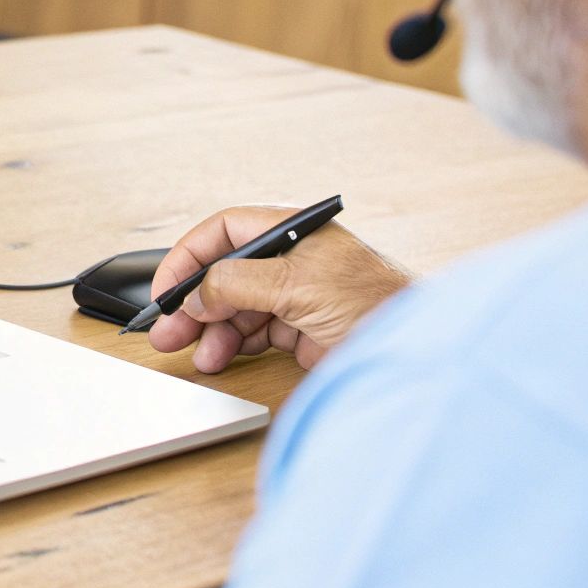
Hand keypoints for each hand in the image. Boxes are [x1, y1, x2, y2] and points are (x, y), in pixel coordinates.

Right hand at [146, 205, 411, 373]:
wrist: (421, 353)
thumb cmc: (379, 304)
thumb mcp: (298, 284)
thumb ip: (239, 282)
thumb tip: (197, 292)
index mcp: (292, 232)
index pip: (225, 231)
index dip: (190, 256)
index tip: (166, 287)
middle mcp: (291, 260)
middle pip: (224, 273)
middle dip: (194, 302)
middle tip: (168, 329)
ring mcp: (295, 295)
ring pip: (235, 308)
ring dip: (210, 329)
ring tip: (195, 352)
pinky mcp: (301, 329)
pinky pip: (253, 333)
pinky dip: (232, 345)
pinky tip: (219, 357)